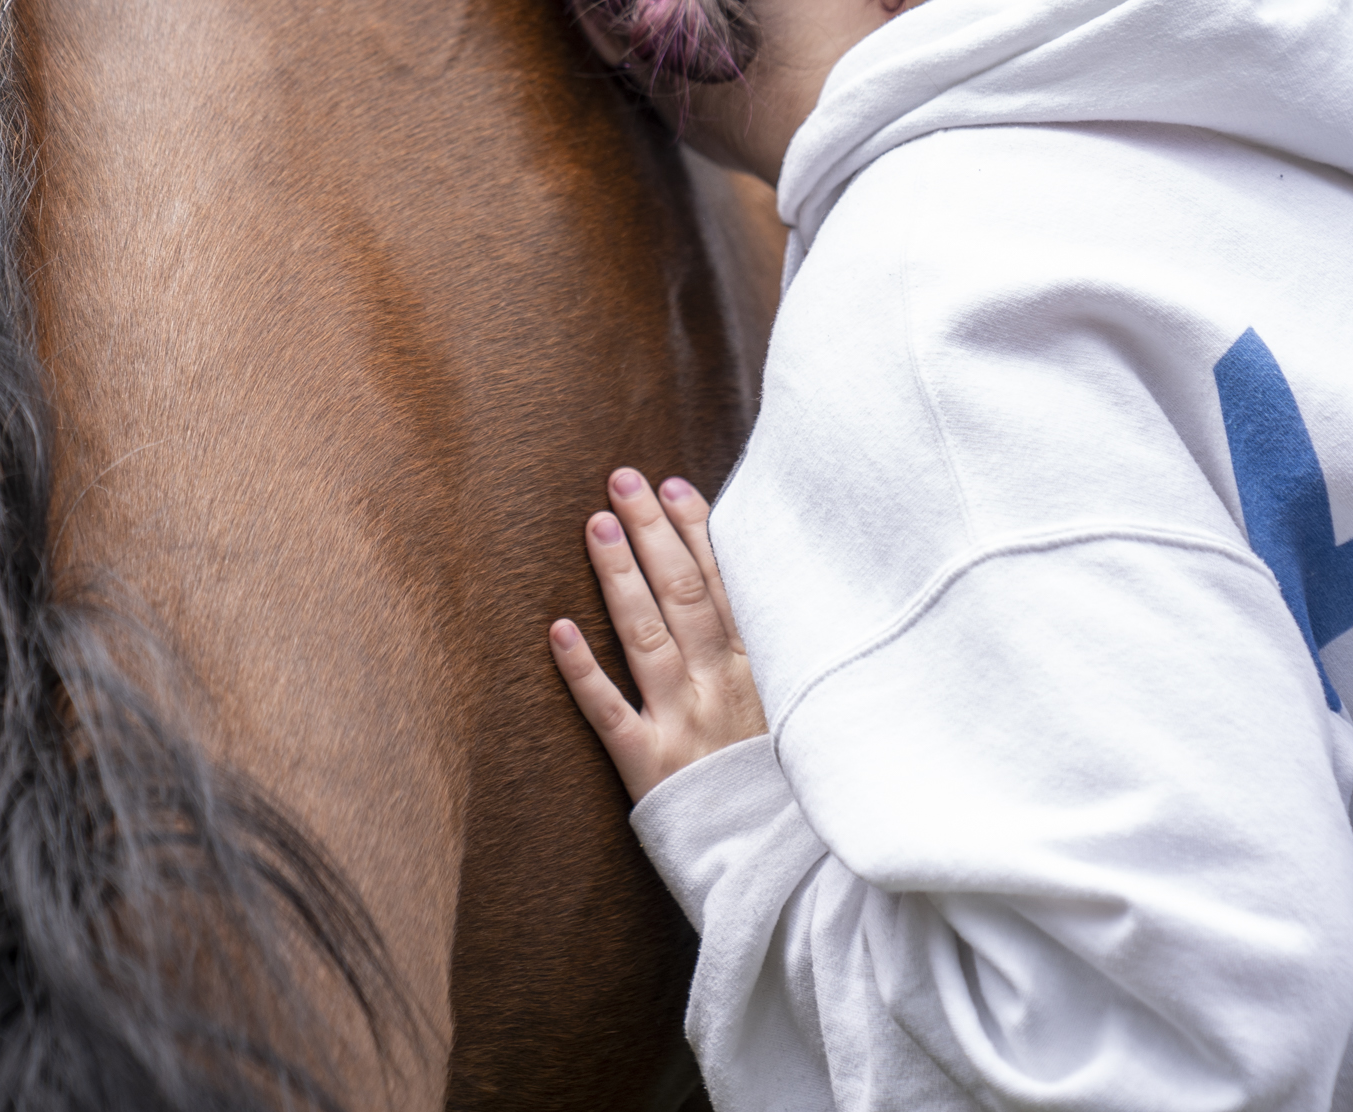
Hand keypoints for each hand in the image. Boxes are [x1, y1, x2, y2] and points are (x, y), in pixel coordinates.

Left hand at [550, 468, 766, 803]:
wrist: (785, 871)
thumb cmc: (784, 789)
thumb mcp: (796, 714)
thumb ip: (769, 660)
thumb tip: (744, 599)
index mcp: (759, 671)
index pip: (722, 584)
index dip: (696, 531)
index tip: (672, 484)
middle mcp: (721, 688)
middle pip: (682, 596)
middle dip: (652, 532)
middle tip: (621, 480)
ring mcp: (683, 725)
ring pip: (646, 638)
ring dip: (620, 578)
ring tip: (595, 525)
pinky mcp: (649, 767)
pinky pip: (609, 713)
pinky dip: (583, 671)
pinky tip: (556, 630)